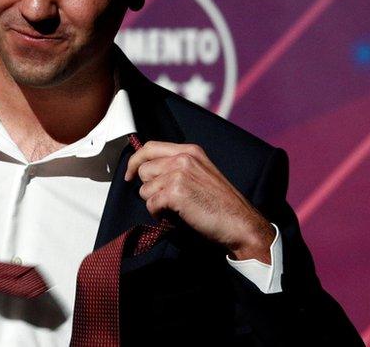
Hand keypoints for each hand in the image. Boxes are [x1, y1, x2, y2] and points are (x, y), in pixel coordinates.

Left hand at [124, 141, 274, 261]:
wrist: (240, 222)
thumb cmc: (221, 204)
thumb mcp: (201, 173)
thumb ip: (178, 166)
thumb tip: (148, 171)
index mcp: (190, 151)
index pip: (150, 147)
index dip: (135, 161)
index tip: (129, 174)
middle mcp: (183, 158)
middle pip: (144, 170)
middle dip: (149, 188)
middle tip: (164, 200)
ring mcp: (179, 174)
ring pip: (145, 189)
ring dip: (155, 202)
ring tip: (174, 209)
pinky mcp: (175, 193)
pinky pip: (151, 203)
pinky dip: (158, 214)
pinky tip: (173, 217)